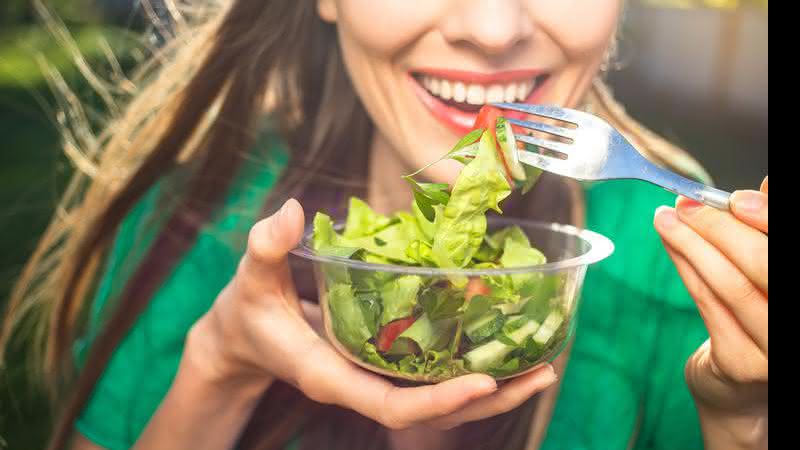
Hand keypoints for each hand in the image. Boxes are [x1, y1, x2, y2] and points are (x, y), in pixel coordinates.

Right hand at [186, 199, 557, 430]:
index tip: (484, 382)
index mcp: (331, 376)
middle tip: (543, 372)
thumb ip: (266, 247)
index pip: (390, 406)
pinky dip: (470, 367)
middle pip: (433, 414)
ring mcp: (375, 380)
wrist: (245, 338)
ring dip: (493, 389)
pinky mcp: (383, 367)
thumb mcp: (250, 279)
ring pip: (440, 403)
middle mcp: (361, 386)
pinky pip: (433, 377)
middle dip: (489, 400)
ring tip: (543, 365)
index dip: (438, 402)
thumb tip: (291, 212)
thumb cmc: (249, 311)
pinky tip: (503, 343)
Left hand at [654, 177, 767, 445]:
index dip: (767, 217)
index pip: (786, 249)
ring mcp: (776, 350)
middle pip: (763, 264)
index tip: (736, 196)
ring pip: (730, 283)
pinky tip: (670, 243)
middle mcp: (796, 324)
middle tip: (686, 204)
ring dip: (692, 243)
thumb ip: (767, 234)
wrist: (744, 391)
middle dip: (720, 228)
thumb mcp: (768, 274)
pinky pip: (707, 302)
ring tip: (666, 217)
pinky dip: (685, 266)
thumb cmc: (760, 318)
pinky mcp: (742, 363)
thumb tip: (763, 185)